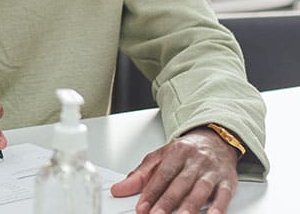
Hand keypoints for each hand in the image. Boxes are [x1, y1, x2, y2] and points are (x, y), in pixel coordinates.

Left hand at [111, 127, 238, 213]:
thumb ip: (140, 175)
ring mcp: (212, 171)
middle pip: (180, 183)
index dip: (151, 192)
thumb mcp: (159, 157)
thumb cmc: (186, 151)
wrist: (216, 140)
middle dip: (167, 202)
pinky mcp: (228, 181)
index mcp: (177, 152)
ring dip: (190, 206)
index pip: (162, 174)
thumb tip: (119, 189)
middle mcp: (195, 161)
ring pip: (200, 190)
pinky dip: (218, 207)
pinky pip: (224, 195)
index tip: (142, 207)